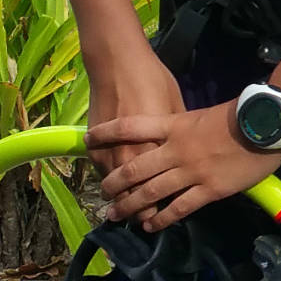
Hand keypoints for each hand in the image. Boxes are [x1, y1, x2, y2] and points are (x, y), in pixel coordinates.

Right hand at [81, 60, 184, 216]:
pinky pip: (102, 171)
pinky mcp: (95, 146)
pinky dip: (108, 177)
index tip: (166, 211)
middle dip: (138, 211)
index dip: (163, 209)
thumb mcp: (175, 109)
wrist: (117, 63)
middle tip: (142, 218)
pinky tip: (113, 181)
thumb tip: (186, 154)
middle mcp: (132, 158)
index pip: (160, 192)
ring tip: (123, 207)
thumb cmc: (153, 81)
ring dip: (120, 198)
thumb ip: (178, 138)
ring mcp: (110, 153)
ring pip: (115, 189)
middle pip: (135, 198)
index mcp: (157, 151)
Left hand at [88, 99, 277, 229]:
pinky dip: (161, 219)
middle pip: (135, 167)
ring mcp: (191, 171)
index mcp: (174, 126)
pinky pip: (179, 208)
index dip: (107, 132)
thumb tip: (167, 133)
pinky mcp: (208, 190)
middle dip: (114, 183)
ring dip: (130, 206)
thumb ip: (181, 125)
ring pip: (151, 192)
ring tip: (115, 215)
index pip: (130, 127)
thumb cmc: (238, 115)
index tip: (90, 139)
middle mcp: (176, 150)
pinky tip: (150, 226)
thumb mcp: (201, 114)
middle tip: (102, 193)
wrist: (266, 124)